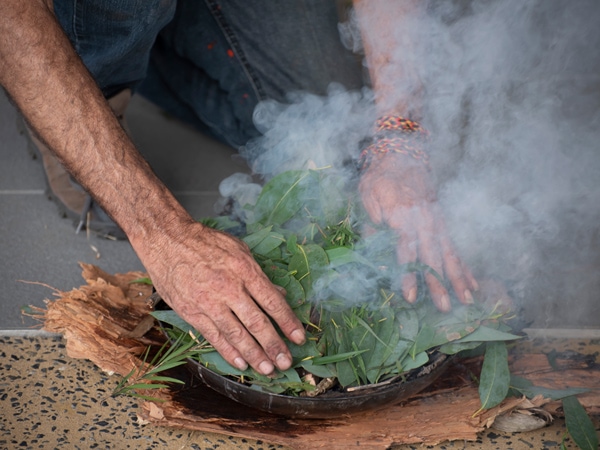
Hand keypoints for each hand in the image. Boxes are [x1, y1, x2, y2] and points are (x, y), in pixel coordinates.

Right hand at [140, 221, 305, 375]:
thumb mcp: (239, 249)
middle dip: (274, 345)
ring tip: (268, 369)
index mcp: (245, 270)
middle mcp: (229, 288)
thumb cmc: (206, 242)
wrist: (168, 240)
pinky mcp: (191, 312)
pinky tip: (241, 364)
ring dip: (254, 355)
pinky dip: (228, 352)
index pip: (272, 301)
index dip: (288, 322)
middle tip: (286, 362)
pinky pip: (214, 337)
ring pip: (236, 335)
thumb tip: (280, 293)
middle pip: (257, 323)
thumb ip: (259, 274)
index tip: (300, 338)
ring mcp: (209, 302)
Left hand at [359, 153, 477, 310]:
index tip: (410, 296)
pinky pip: (455, 247)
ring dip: (458, 278)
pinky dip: (464, 266)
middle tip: (444, 307)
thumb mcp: (367, 198)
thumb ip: (373, 227)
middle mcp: (424, 220)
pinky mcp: (443, 223)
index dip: (408, 274)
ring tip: (467, 300)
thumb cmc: (379, 179)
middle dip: (439, 283)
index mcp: (402, 214)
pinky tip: (472, 284)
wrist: (401, 154)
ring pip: (449, 253)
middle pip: (432, 256)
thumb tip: (379, 257)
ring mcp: (437, 221)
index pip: (406, 250)